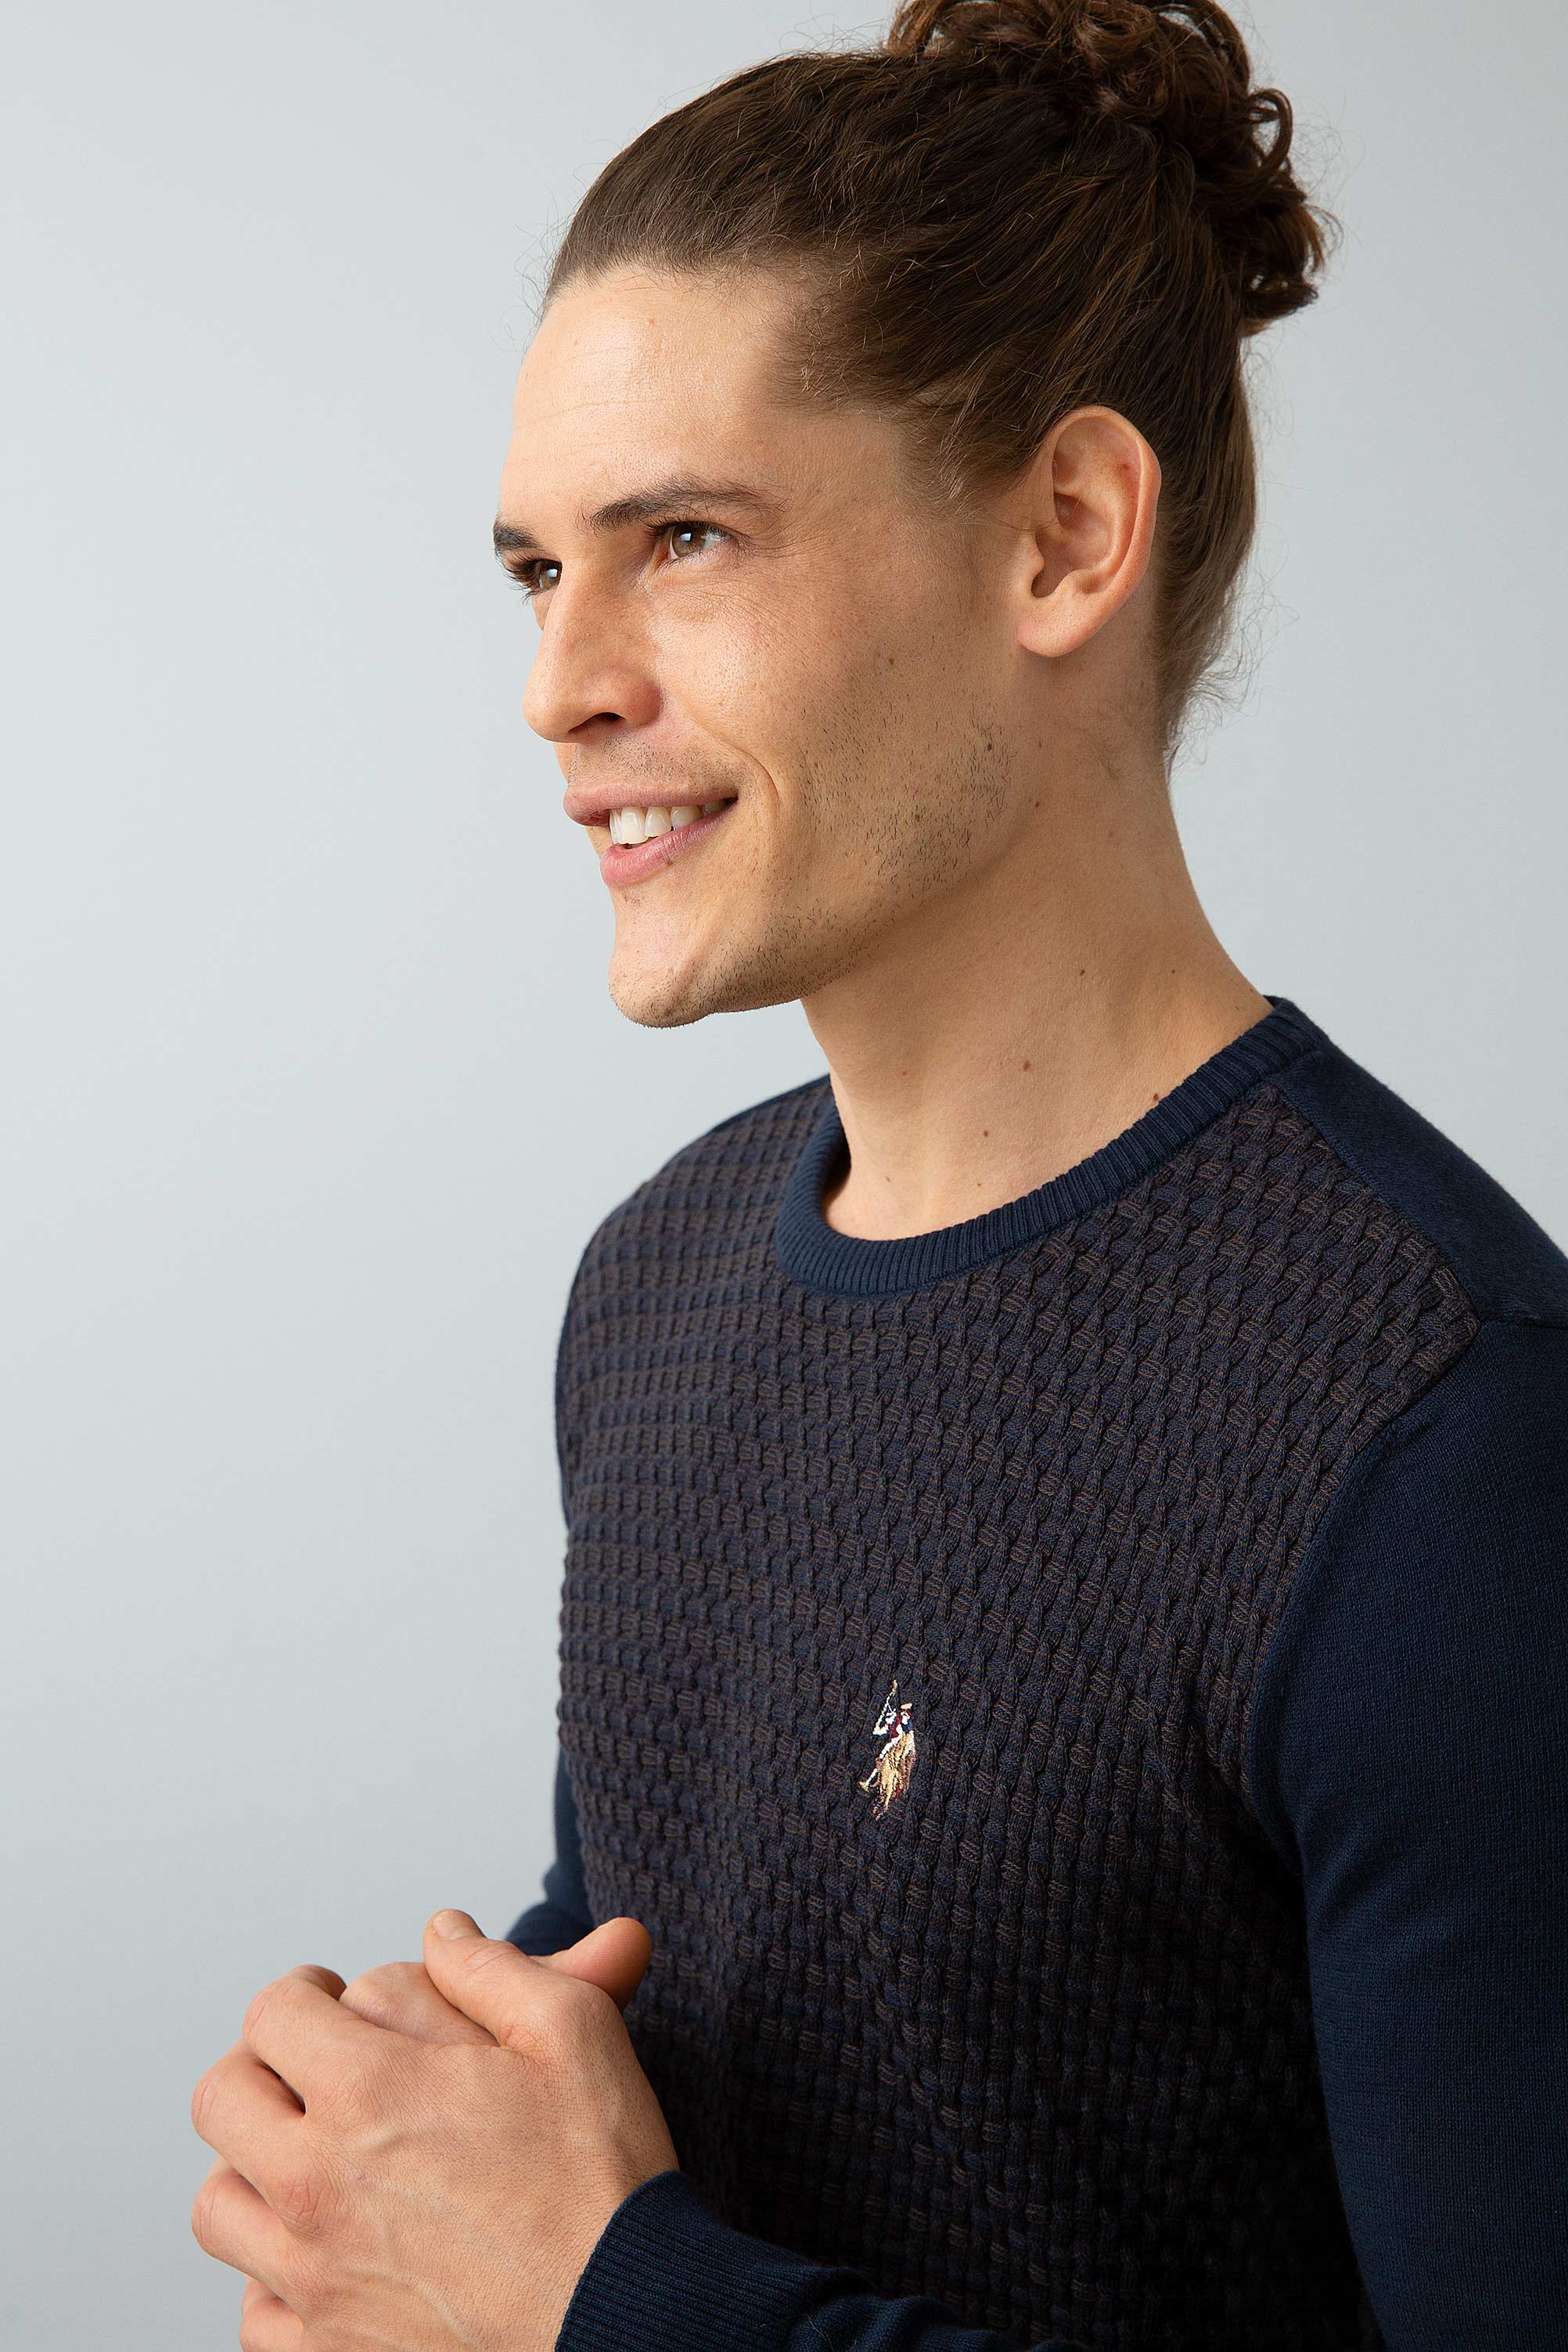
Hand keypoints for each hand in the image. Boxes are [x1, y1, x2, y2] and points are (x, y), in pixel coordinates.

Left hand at [190, 1913, 676, 2349]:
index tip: (330, 1999)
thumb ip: (495, 1968)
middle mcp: (318, 2185)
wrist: (628, 2325)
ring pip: (218, 2205)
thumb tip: (443, 1932)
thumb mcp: (574, 2034)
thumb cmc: (604, 2184)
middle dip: (261, 2066)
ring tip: (313, 2156)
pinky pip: (253, 2310)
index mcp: (370, 2094)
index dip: (303, 1993)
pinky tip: (330, 2253)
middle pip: (222, 2100)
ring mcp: (314, 2279)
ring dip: (254, 2166)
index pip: (272, 2014)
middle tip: (312, 2067)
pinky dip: (274, 2276)